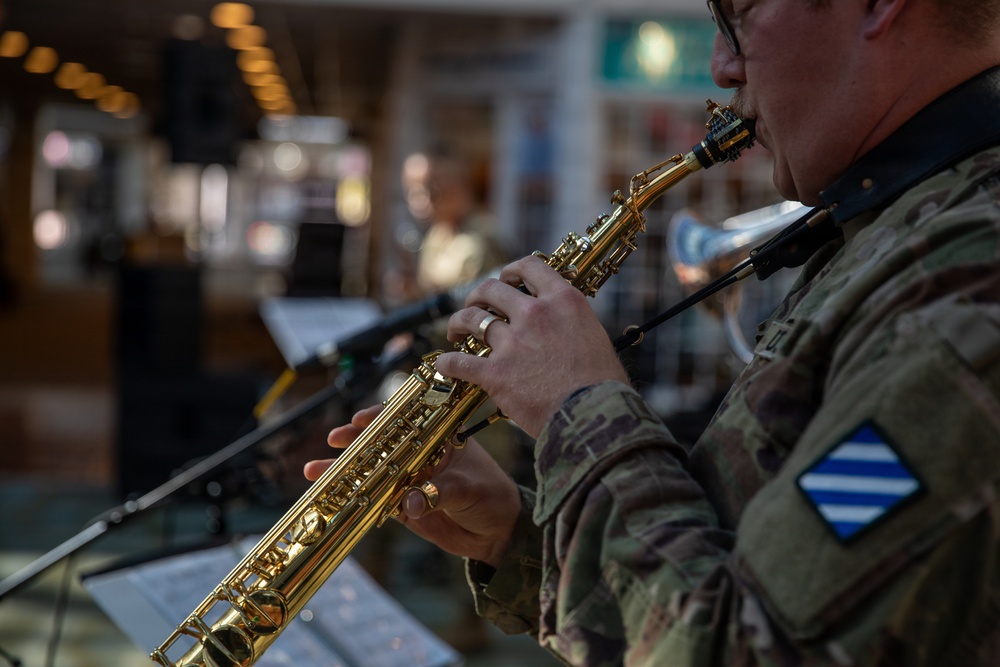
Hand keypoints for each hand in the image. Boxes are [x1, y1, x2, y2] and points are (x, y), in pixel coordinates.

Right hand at [304, 405, 521, 568]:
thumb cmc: (493, 498)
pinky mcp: (401, 505)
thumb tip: (410, 502)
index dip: (381, 417)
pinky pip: (373, 500)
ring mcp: (407, 479)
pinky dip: (352, 500)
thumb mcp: (470, 488)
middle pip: (380, 442)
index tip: (361, 419)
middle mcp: (419, 454)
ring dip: (343, 471)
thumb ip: (439, 493)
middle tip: (333, 439)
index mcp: (438, 437)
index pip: (406, 419)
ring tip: (314, 470)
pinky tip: (330, 499)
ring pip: (370, 471)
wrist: (497, 534)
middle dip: (354, 441)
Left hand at [435, 255, 629, 437]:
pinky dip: (448, 363)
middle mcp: (535, 314)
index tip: (506, 280)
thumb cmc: (603, 384)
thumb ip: (571, 324)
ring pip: (471, 320)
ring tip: (455, 332)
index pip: (530, 266)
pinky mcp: (497, 373)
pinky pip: (460, 362)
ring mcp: (513, 342)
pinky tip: (444, 365)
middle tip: (474, 306)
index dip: (511, 270)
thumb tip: (562, 326)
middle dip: (477, 295)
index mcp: (563, 301)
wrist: (595, 416)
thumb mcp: (595, 337)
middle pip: (492, 289)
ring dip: (458, 323)